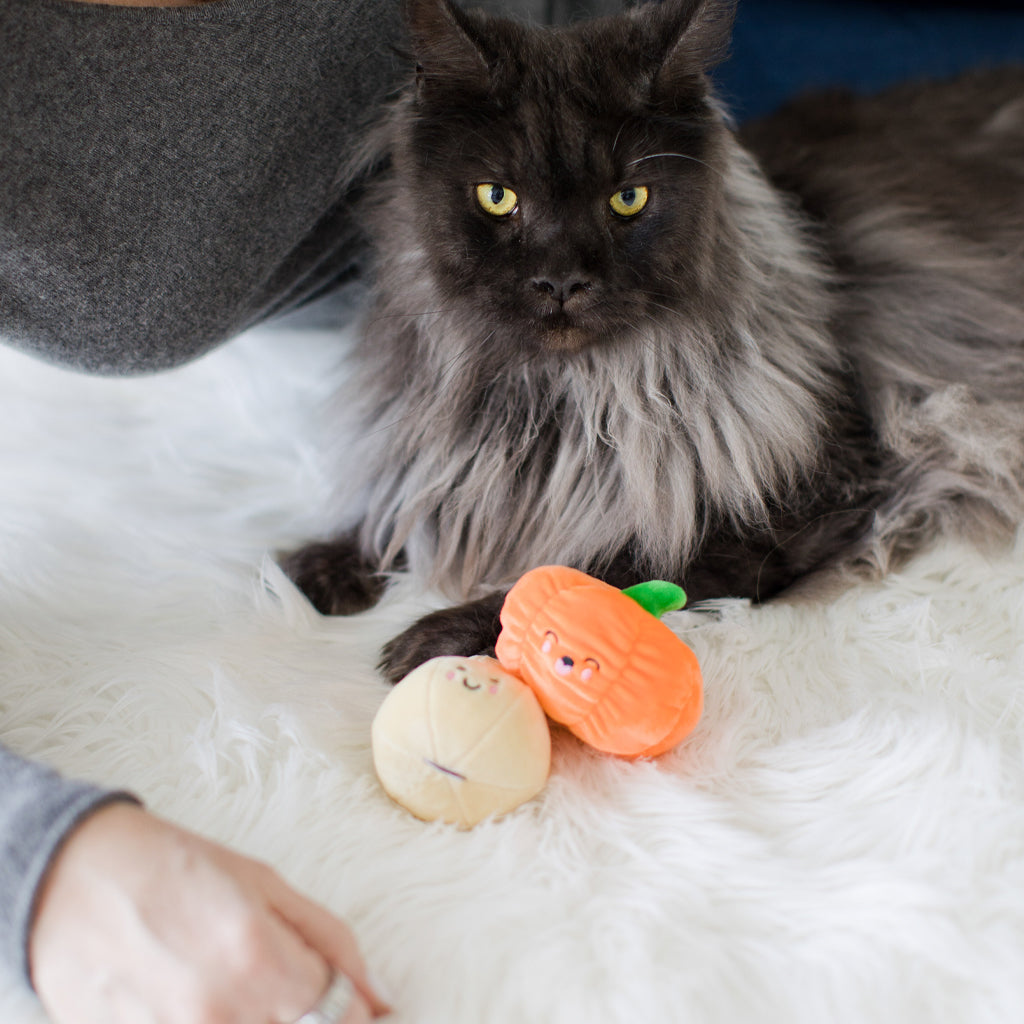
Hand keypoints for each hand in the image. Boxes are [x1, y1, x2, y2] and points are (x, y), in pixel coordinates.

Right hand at [29, 802, 389, 1023]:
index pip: (340, 1014)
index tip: (354, 998)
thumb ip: (329, 941)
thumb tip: (379, 994)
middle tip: (299, 988)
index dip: (354, 1008)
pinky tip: (215, 997)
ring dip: (269, 1019)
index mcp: (258, 957)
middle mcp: (221, 1012)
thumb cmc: (173, 866)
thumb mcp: (264, 883)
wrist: (71, 877)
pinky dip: (227, 1022)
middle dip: (316, 1018)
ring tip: (246, 980)